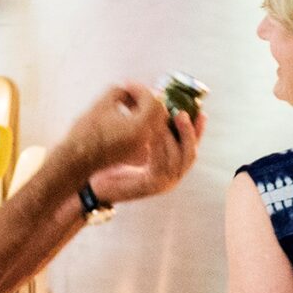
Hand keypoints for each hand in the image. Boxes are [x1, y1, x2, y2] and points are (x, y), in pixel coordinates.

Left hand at [70, 84, 203, 204]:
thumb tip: (161, 106)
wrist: (91, 185)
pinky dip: (160, 147)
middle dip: (189, 132)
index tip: (201, 113)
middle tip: (181, 113)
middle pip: (191, 155)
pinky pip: (162, 164)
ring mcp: (162, 185)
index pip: (191, 148)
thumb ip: (151, 132)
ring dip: (174, 136)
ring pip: (179, 159)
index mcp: (169, 168)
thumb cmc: (110, 163)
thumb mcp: (134, 144)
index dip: (198, 131)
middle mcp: (171, 179)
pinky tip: (153, 134)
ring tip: (168, 118)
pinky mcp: (150, 186)